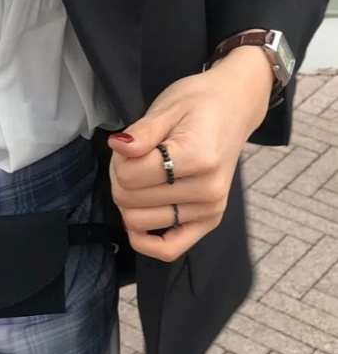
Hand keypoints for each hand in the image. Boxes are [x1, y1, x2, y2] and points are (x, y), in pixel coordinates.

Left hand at [107, 49, 273, 261]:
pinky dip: (146, 240)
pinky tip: (139, 219)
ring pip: (138, 222)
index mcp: (198, 158)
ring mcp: (210, 209)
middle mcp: (207, 190)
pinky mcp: (209, 221)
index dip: (119, 158)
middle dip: (120, 176)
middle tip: (134, 156)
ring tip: (143, 175)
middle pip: (129, 200)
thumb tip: (118, 147)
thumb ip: (142, 133)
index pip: (130, 176)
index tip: (129, 144)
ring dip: (129, 200)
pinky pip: (169, 249)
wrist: (234, 108)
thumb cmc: (199, 104)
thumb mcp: (167, 108)